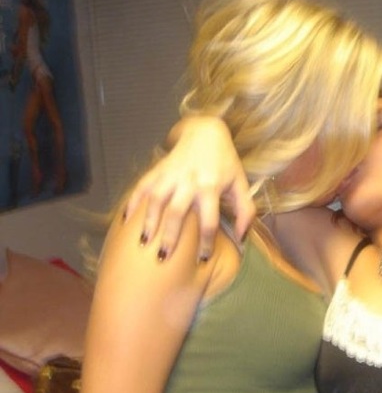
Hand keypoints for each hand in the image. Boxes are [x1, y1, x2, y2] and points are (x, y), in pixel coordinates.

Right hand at [124, 116, 254, 260]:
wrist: (206, 132)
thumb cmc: (225, 162)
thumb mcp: (241, 184)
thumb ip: (245, 211)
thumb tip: (241, 237)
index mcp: (211, 187)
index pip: (208, 221)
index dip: (205, 243)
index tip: (202, 260)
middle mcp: (189, 182)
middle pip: (176, 212)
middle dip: (169, 236)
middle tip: (163, 258)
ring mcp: (171, 175)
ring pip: (156, 200)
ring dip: (148, 221)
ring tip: (142, 242)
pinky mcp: (158, 169)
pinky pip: (142, 186)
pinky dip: (133, 202)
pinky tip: (125, 219)